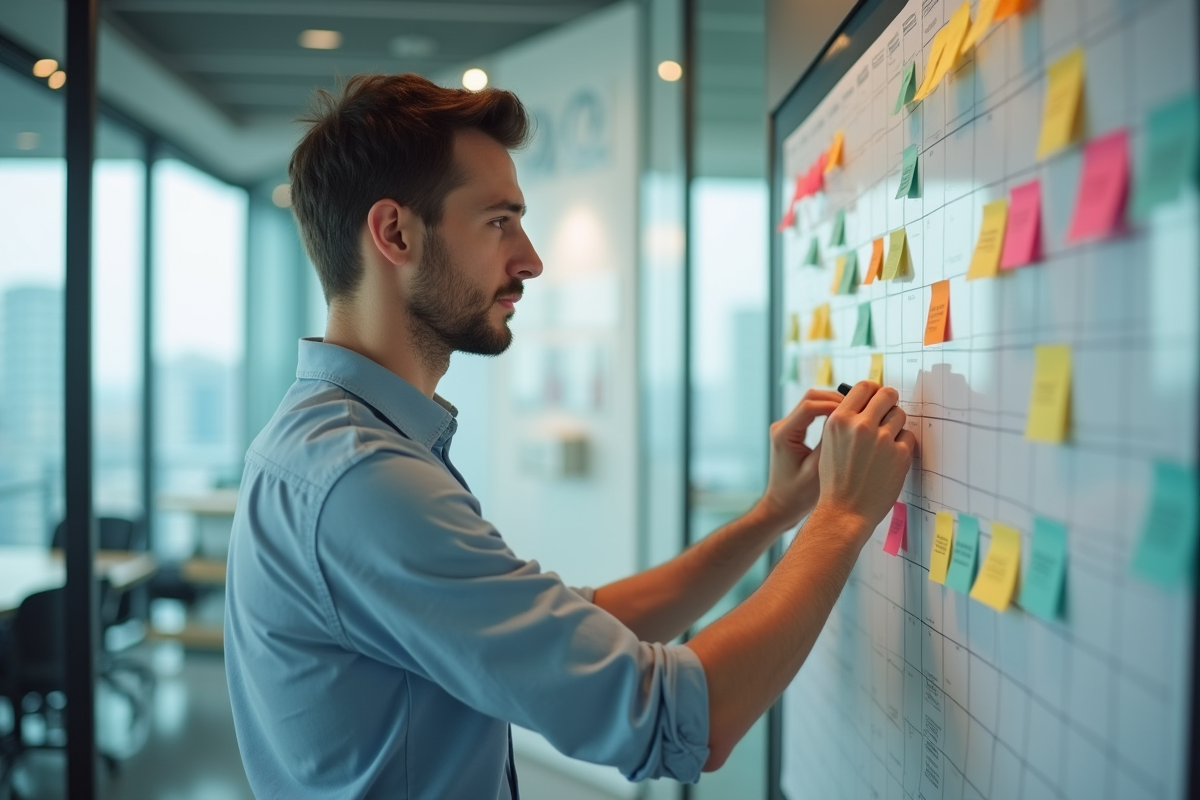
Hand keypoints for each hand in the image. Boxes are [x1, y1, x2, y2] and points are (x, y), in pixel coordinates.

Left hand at [757, 389, 844, 529]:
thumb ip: (830, 446)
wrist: (782, 506)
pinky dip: (831, 413)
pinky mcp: (795, 432)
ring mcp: (788, 427)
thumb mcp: (817, 471)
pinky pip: (814, 413)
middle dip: (837, 399)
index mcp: (784, 434)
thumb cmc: (797, 496)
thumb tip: (849, 422)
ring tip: (858, 412)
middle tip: (861, 406)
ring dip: (835, 405)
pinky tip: (848, 421)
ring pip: (813, 402)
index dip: (834, 405)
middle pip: (811, 398)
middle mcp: (783, 426)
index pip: (809, 406)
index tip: (856, 410)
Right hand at [814, 381, 916, 542]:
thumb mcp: (830, 443)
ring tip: (885, 442)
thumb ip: (846, 421)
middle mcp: (861, 426)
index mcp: (839, 420)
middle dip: (889, 401)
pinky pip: (908, 437)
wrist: (845, 511)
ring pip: (900, 415)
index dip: (873, 390)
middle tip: (888, 412)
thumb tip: (867, 401)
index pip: (864, 387)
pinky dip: (902, 445)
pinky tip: (890, 459)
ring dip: (895, 425)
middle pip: (887, 394)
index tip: (876, 397)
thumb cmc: (836, 480)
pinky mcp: (900, 454)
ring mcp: (882, 440)